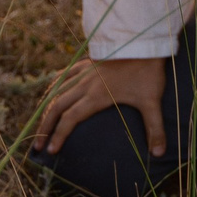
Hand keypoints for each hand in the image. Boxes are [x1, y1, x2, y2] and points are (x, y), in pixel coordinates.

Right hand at [33, 56, 166, 155]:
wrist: (145, 42)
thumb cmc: (148, 73)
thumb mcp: (153, 102)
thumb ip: (155, 129)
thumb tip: (159, 153)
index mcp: (97, 96)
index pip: (70, 118)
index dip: (58, 135)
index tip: (50, 150)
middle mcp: (85, 84)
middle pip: (57, 106)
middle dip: (45, 127)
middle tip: (37, 146)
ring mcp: (85, 71)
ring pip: (57, 90)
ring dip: (46, 108)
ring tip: (40, 123)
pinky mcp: (88, 62)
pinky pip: (64, 75)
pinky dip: (54, 86)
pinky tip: (51, 92)